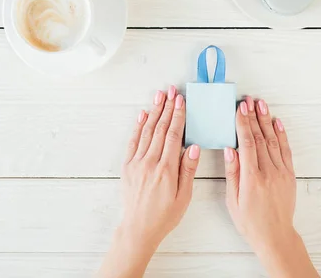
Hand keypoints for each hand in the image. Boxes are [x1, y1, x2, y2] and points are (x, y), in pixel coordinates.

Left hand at [98, 86, 200, 277]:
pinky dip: (138, 126)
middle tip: (171, 91)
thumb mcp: (183, 196)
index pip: (173, 135)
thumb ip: (188, 169)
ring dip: (154, 112)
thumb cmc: (164, 215)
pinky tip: (143, 114)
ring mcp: (136, 163)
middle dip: (167, 108)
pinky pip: (133, 141)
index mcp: (166, 169)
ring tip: (159, 96)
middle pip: (160, 128)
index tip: (181, 101)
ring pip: (146, 131)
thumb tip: (193, 146)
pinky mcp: (127, 167)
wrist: (138, 229)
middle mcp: (149, 162)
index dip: (178, 116)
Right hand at [224, 97, 318, 277]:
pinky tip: (276, 122)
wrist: (275, 235)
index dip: (243, 124)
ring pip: (273, 140)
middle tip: (249, 100)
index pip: (247, 144)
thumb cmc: (250, 221)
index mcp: (252, 178)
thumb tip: (230, 150)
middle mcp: (268, 172)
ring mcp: (281, 172)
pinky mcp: (289, 174)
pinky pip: (286, 150)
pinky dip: (281, 134)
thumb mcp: (233, 200)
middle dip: (254, 117)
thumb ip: (232, 173)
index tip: (240, 109)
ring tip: (261, 105)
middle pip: (260, 138)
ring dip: (266, 121)